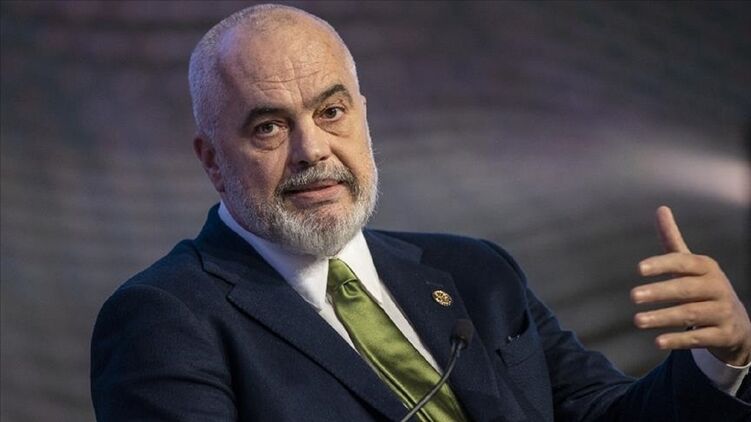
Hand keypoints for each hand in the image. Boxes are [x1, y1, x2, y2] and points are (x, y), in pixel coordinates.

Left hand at [630, 206, 750, 365]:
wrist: (737, 322)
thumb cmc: (703, 287)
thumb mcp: (690, 264)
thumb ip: (673, 239)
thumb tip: (661, 208)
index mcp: (707, 267)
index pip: (683, 263)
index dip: (662, 264)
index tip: (639, 269)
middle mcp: (718, 287)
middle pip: (685, 289)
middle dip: (659, 292)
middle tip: (633, 296)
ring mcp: (723, 311)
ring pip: (691, 314)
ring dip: (663, 317)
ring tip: (637, 320)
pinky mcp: (724, 334)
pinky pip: (700, 337)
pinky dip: (679, 340)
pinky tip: (657, 342)